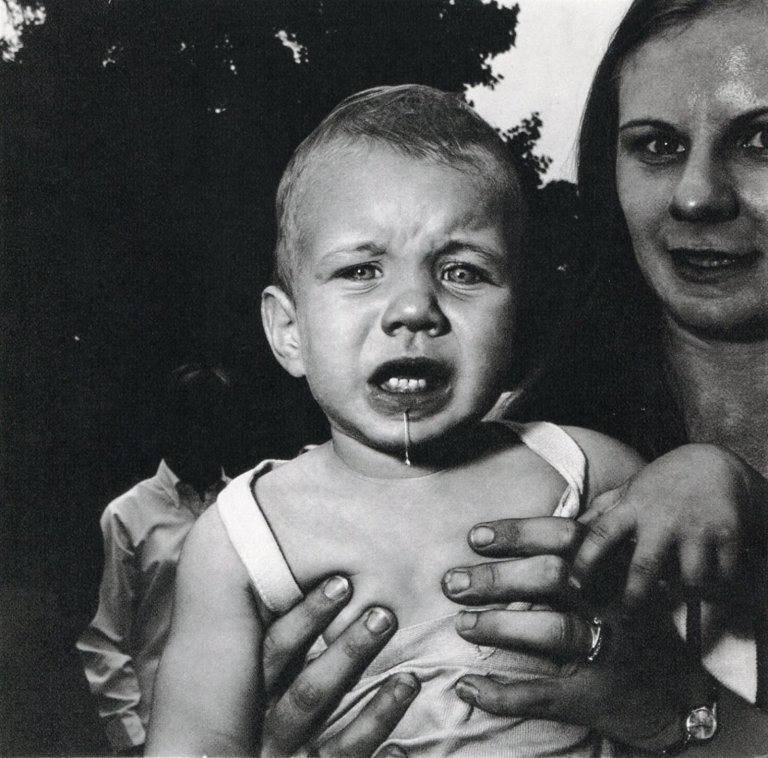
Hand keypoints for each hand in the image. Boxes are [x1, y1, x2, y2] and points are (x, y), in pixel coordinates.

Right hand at [261, 575, 417, 756]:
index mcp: (254, 699)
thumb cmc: (261, 719)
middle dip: (348, 653)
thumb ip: (279, 649)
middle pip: (308, 693)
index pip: (276, 651)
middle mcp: (270, 735)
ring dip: (378, 711)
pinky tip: (403, 750)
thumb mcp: (259, 683)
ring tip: (409, 679)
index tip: (341, 583)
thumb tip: (325, 583)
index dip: (306, 617)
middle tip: (383, 616)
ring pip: (338, 743)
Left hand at [442, 517, 700, 751]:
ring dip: (499, 627)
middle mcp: (616, 602)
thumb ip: (599, 539)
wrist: (690, 688)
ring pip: (554, 631)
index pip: (567, 537)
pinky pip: (547, 695)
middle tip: (452, 583)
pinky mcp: (601, 695)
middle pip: (553, 579)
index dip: (518, 534)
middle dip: (497, 579)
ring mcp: (613, 650)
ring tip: (462, 625)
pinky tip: (468, 688)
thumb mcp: (631, 569)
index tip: (474, 537)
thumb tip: (557, 505)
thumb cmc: (647, 615)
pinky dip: (503, 695)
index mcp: (619, 565)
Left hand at [575, 444, 763, 608]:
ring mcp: (697, 527)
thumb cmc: (664, 483)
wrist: (716, 464)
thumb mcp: (630, 489)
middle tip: (629, 617)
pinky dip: (717, 587)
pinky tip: (711, 583)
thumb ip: (601, 511)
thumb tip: (567, 528)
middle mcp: (662, 518)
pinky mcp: (729, 535)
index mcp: (633, 506)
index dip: (584, 561)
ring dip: (686, 594)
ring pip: (690, 580)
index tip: (575, 586)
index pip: (601, 534)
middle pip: (645, 568)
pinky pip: (723, 578)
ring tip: (682, 595)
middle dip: (634, 598)